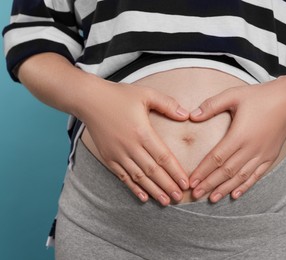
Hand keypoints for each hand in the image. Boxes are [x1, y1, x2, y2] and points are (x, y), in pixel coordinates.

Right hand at [79, 81, 189, 205]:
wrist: (89, 100)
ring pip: (139, 177)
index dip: (175, 172)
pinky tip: (143, 197)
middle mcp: (130, 146)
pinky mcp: (108, 157)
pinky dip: (133, 188)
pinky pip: (122, 176)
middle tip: (179, 197)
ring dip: (153, 190)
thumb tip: (186, 115)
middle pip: (153, 171)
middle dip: (168, 185)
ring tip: (166, 201)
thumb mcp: (146, 94)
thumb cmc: (119, 95)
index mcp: (142, 132)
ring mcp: (118, 154)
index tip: (185, 183)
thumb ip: (168, 104)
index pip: (163, 157)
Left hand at [189, 79, 285, 202]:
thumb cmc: (260, 96)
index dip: (203, 171)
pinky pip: (256, 175)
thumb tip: (191, 115)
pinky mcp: (270, 156)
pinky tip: (235, 194)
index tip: (191, 182)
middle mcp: (251, 148)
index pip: (216, 158)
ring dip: (225, 189)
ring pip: (240, 176)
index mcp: (239, 134)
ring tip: (212, 199)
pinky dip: (245, 186)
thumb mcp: (234, 95)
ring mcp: (262, 154)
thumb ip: (211, 105)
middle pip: (226, 171)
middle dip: (209, 184)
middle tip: (195, 195)